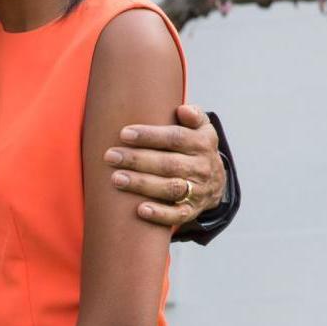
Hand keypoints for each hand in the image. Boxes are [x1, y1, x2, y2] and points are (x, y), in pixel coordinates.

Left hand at [105, 103, 226, 226]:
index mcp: (202, 143)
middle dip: (137, 160)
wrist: (216, 180)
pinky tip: (140, 209)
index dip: (150, 136)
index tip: (124, 134)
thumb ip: (193, 115)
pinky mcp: (192, 210)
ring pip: (170, 188)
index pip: (176, 138)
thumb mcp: (201, 128)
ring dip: (142, 184)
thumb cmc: (195, 146)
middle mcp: (202, 168)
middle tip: (110, 156)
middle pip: (169, 164)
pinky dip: (160, 214)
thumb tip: (183, 110)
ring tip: (116, 179)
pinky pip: (178, 215)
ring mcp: (198, 190)